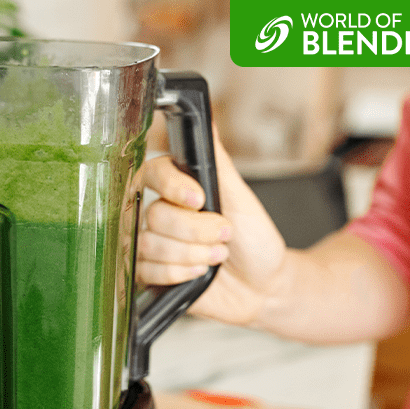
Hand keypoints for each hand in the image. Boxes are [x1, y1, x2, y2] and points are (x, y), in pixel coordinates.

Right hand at [136, 126, 286, 325]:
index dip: (174, 187)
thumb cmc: (256, 241)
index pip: (155, 173)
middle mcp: (162, 212)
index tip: (200, 200)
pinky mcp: (150, 272)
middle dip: (196, 231)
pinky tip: (199, 273)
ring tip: (216, 257)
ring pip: (149, 244)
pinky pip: (146, 270)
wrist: (262, 287)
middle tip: (224, 236)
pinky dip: (178, 273)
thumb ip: (219, 162)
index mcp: (180, 187)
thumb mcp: (243, 198)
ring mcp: (154, 243)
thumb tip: (208, 120)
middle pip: (154, 214)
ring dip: (191, 254)